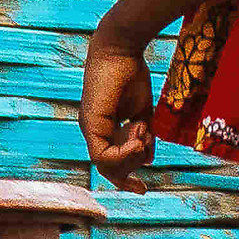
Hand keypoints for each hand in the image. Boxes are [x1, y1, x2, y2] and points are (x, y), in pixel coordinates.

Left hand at [79, 29, 156, 192]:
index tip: (143, 189)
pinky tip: (137, 136)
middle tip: (145, 139)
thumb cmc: (132, 74)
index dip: (125, 180)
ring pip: (107, 165)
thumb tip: (149, 160)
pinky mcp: (91, 124)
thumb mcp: (142, 112)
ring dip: (131, 155)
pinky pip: (104, 155)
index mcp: (104, 128)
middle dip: (132, 166)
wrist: (121, 49)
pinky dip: (124, 153)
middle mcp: (93, 131)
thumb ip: (144, 136)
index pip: (110, 164)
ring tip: (141, 129)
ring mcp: (90, 129)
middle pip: (110, 169)